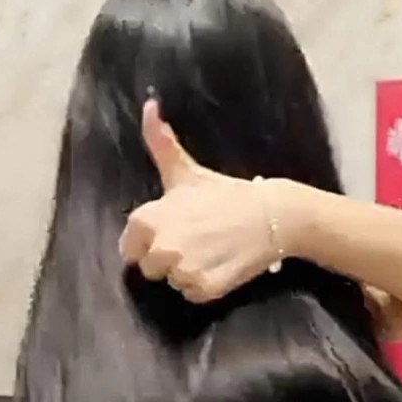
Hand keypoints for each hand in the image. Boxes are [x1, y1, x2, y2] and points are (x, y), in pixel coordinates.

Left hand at [118, 100, 283, 302]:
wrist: (271, 214)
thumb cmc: (225, 192)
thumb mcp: (187, 170)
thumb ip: (159, 142)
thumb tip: (147, 106)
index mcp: (148, 219)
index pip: (130, 248)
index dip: (150, 242)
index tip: (174, 232)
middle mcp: (161, 247)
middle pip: (151, 269)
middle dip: (170, 259)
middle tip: (197, 241)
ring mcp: (183, 270)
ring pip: (173, 282)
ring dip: (188, 273)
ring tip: (211, 252)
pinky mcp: (206, 289)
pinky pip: (193, 295)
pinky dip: (205, 286)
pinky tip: (221, 265)